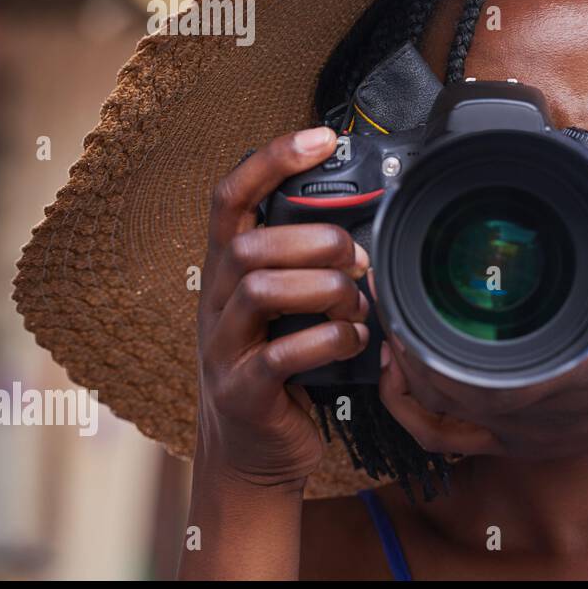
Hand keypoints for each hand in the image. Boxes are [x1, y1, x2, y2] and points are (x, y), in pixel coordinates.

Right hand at [194, 126, 370, 488]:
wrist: (254, 450)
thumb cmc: (281, 365)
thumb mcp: (289, 307)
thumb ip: (309, 266)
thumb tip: (370, 230)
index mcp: (228, 271)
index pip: (230, 198)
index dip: (270, 161)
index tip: (320, 137)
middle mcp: (217, 301)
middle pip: (250, 243)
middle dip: (316, 241)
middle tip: (359, 260)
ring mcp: (223, 347)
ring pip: (262, 289)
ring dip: (325, 290)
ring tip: (358, 304)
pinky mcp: (243, 391)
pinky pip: (281, 354)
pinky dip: (328, 341)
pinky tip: (354, 340)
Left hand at [376, 215, 587, 466]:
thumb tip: (578, 177)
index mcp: (547, 373)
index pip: (448, 365)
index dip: (406, 328)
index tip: (390, 288)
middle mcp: (523, 413)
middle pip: (426, 390)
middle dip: (395, 340)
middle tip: (382, 293)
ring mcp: (519, 436)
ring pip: (431, 421)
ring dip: (401, 378)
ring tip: (391, 331)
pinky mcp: (523, 445)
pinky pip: (453, 441)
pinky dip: (422, 412)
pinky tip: (417, 378)